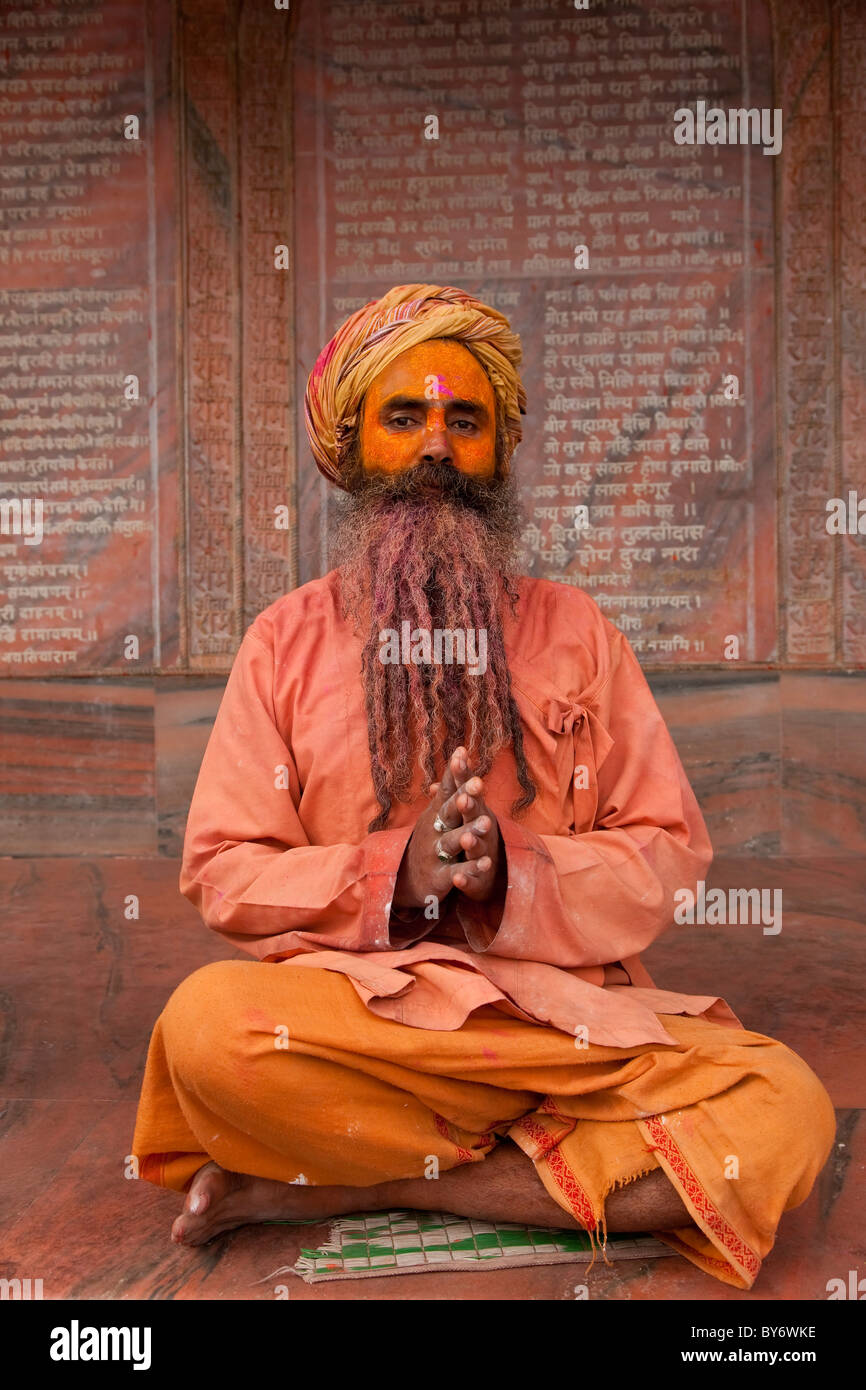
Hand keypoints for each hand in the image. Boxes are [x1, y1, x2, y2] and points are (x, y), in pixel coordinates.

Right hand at [392, 747, 500, 907]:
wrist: (406, 879)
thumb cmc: (429, 838)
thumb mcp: (436, 811)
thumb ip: (451, 784)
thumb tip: (460, 751)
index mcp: (435, 812)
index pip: (445, 789)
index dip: (454, 773)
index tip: (463, 753)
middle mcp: (433, 829)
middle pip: (448, 811)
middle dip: (462, 798)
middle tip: (478, 783)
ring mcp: (434, 853)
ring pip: (452, 841)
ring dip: (468, 832)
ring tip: (486, 823)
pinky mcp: (439, 877)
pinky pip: (456, 872)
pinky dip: (470, 869)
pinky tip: (486, 863)